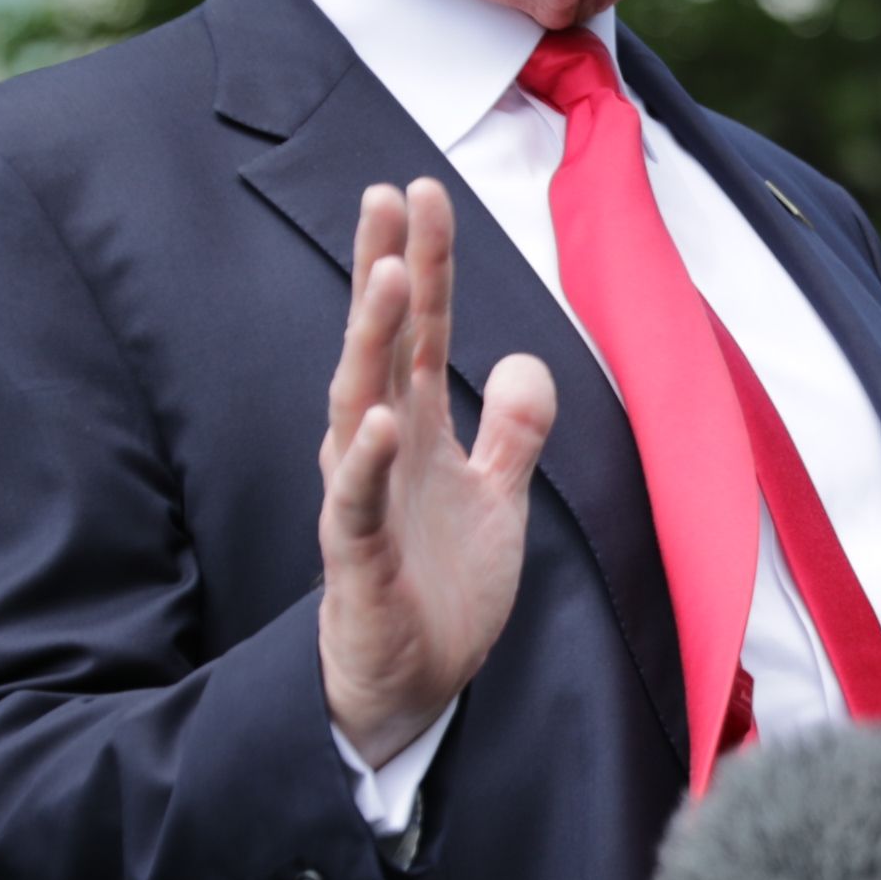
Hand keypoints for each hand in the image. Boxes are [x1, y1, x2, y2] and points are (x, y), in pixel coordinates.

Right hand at [317, 178, 557, 761]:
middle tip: (388, 192)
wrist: (412, 688)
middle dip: (386, 269)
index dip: (428, 265)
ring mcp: (362, 502)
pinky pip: (356, 502)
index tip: (423, 190)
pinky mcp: (356, 560)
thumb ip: (512, 430)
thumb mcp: (497, 498)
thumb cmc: (441, 589)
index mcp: (417, 432)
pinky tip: (379, 418)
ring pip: (358, 404)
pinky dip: (367, 462)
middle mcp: (381, 452)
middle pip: (379, 346)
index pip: (420, 332)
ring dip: (370, 340)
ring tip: (387, 273)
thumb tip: (524, 360)